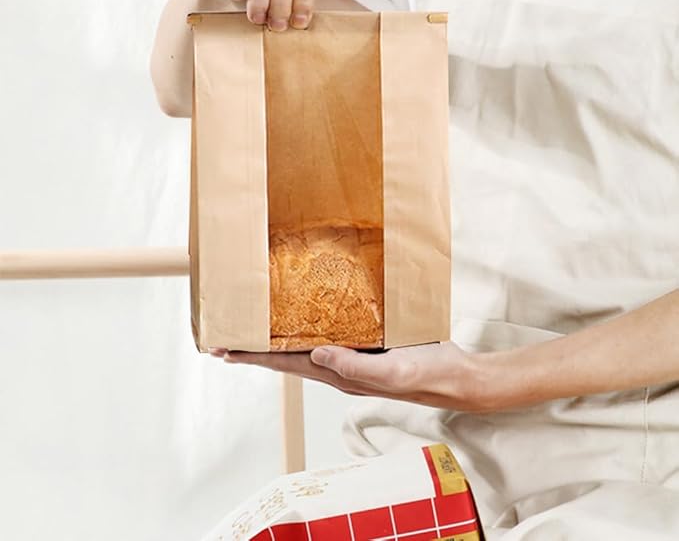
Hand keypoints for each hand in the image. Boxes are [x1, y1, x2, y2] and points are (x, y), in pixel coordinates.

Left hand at [209, 343, 496, 412]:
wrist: (455, 375)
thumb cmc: (427, 375)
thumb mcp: (392, 371)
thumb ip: (355, 366)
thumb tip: (316, 354)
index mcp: (339, 374)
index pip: (285, 364)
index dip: (253, 357)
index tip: (224, 351)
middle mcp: (338, 365)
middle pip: (286, 356)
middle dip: (254, 349)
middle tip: (225, 338)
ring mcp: (351, 355)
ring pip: (304, 344)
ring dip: (276, 338)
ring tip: (253, 329)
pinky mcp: (365, 343)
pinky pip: (329, 332)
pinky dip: (308, 325)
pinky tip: (304, 316)